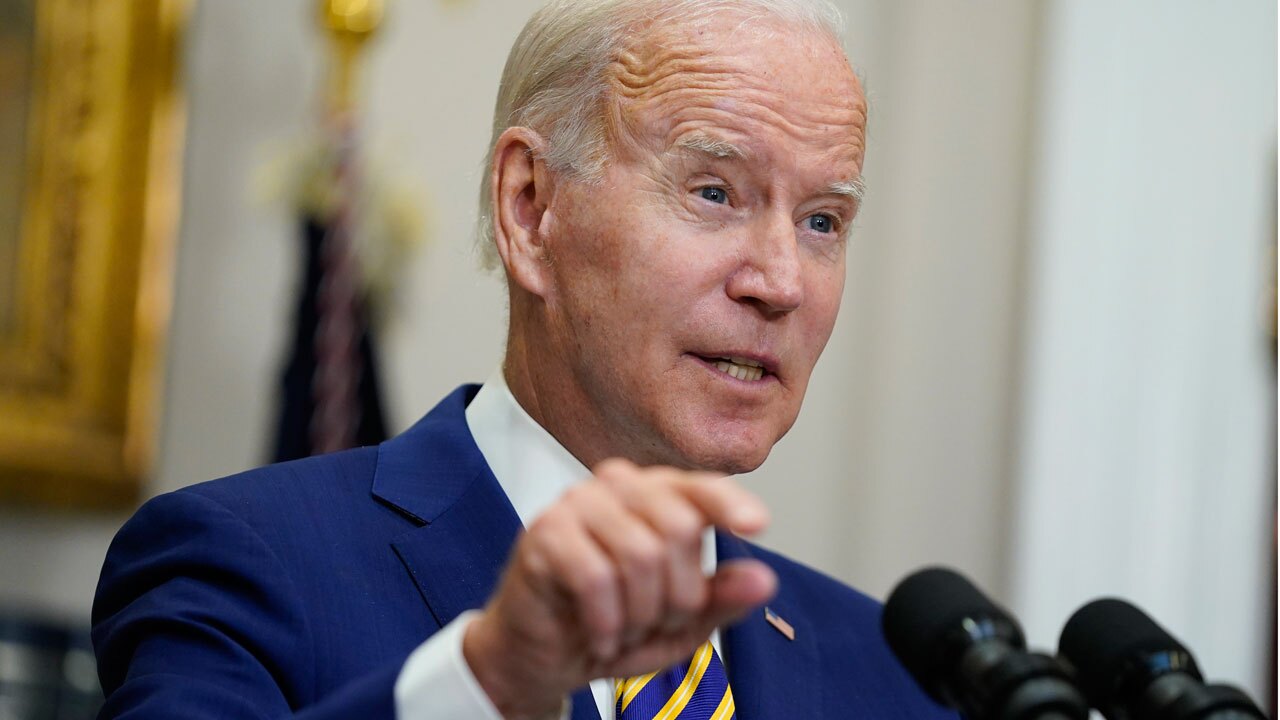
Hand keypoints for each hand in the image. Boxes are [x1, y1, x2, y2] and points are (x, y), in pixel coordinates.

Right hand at [462, 458, 776, 719]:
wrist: (542, 656)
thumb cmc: (612, 625)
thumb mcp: (681, 623)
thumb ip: (721, 598)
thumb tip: (764, 579)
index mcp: (655, 494)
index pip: (700, 488)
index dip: (729, 504)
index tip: (757, 525)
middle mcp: (617, 486)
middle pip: (677, 528)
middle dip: (678, 595)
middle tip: (655, 621)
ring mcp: (577, 504)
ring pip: (639, 554)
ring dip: (640, 613)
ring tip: (625, 629)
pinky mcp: (544, 533)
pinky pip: (596, 577)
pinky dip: (607, 622)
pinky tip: (601, 636)